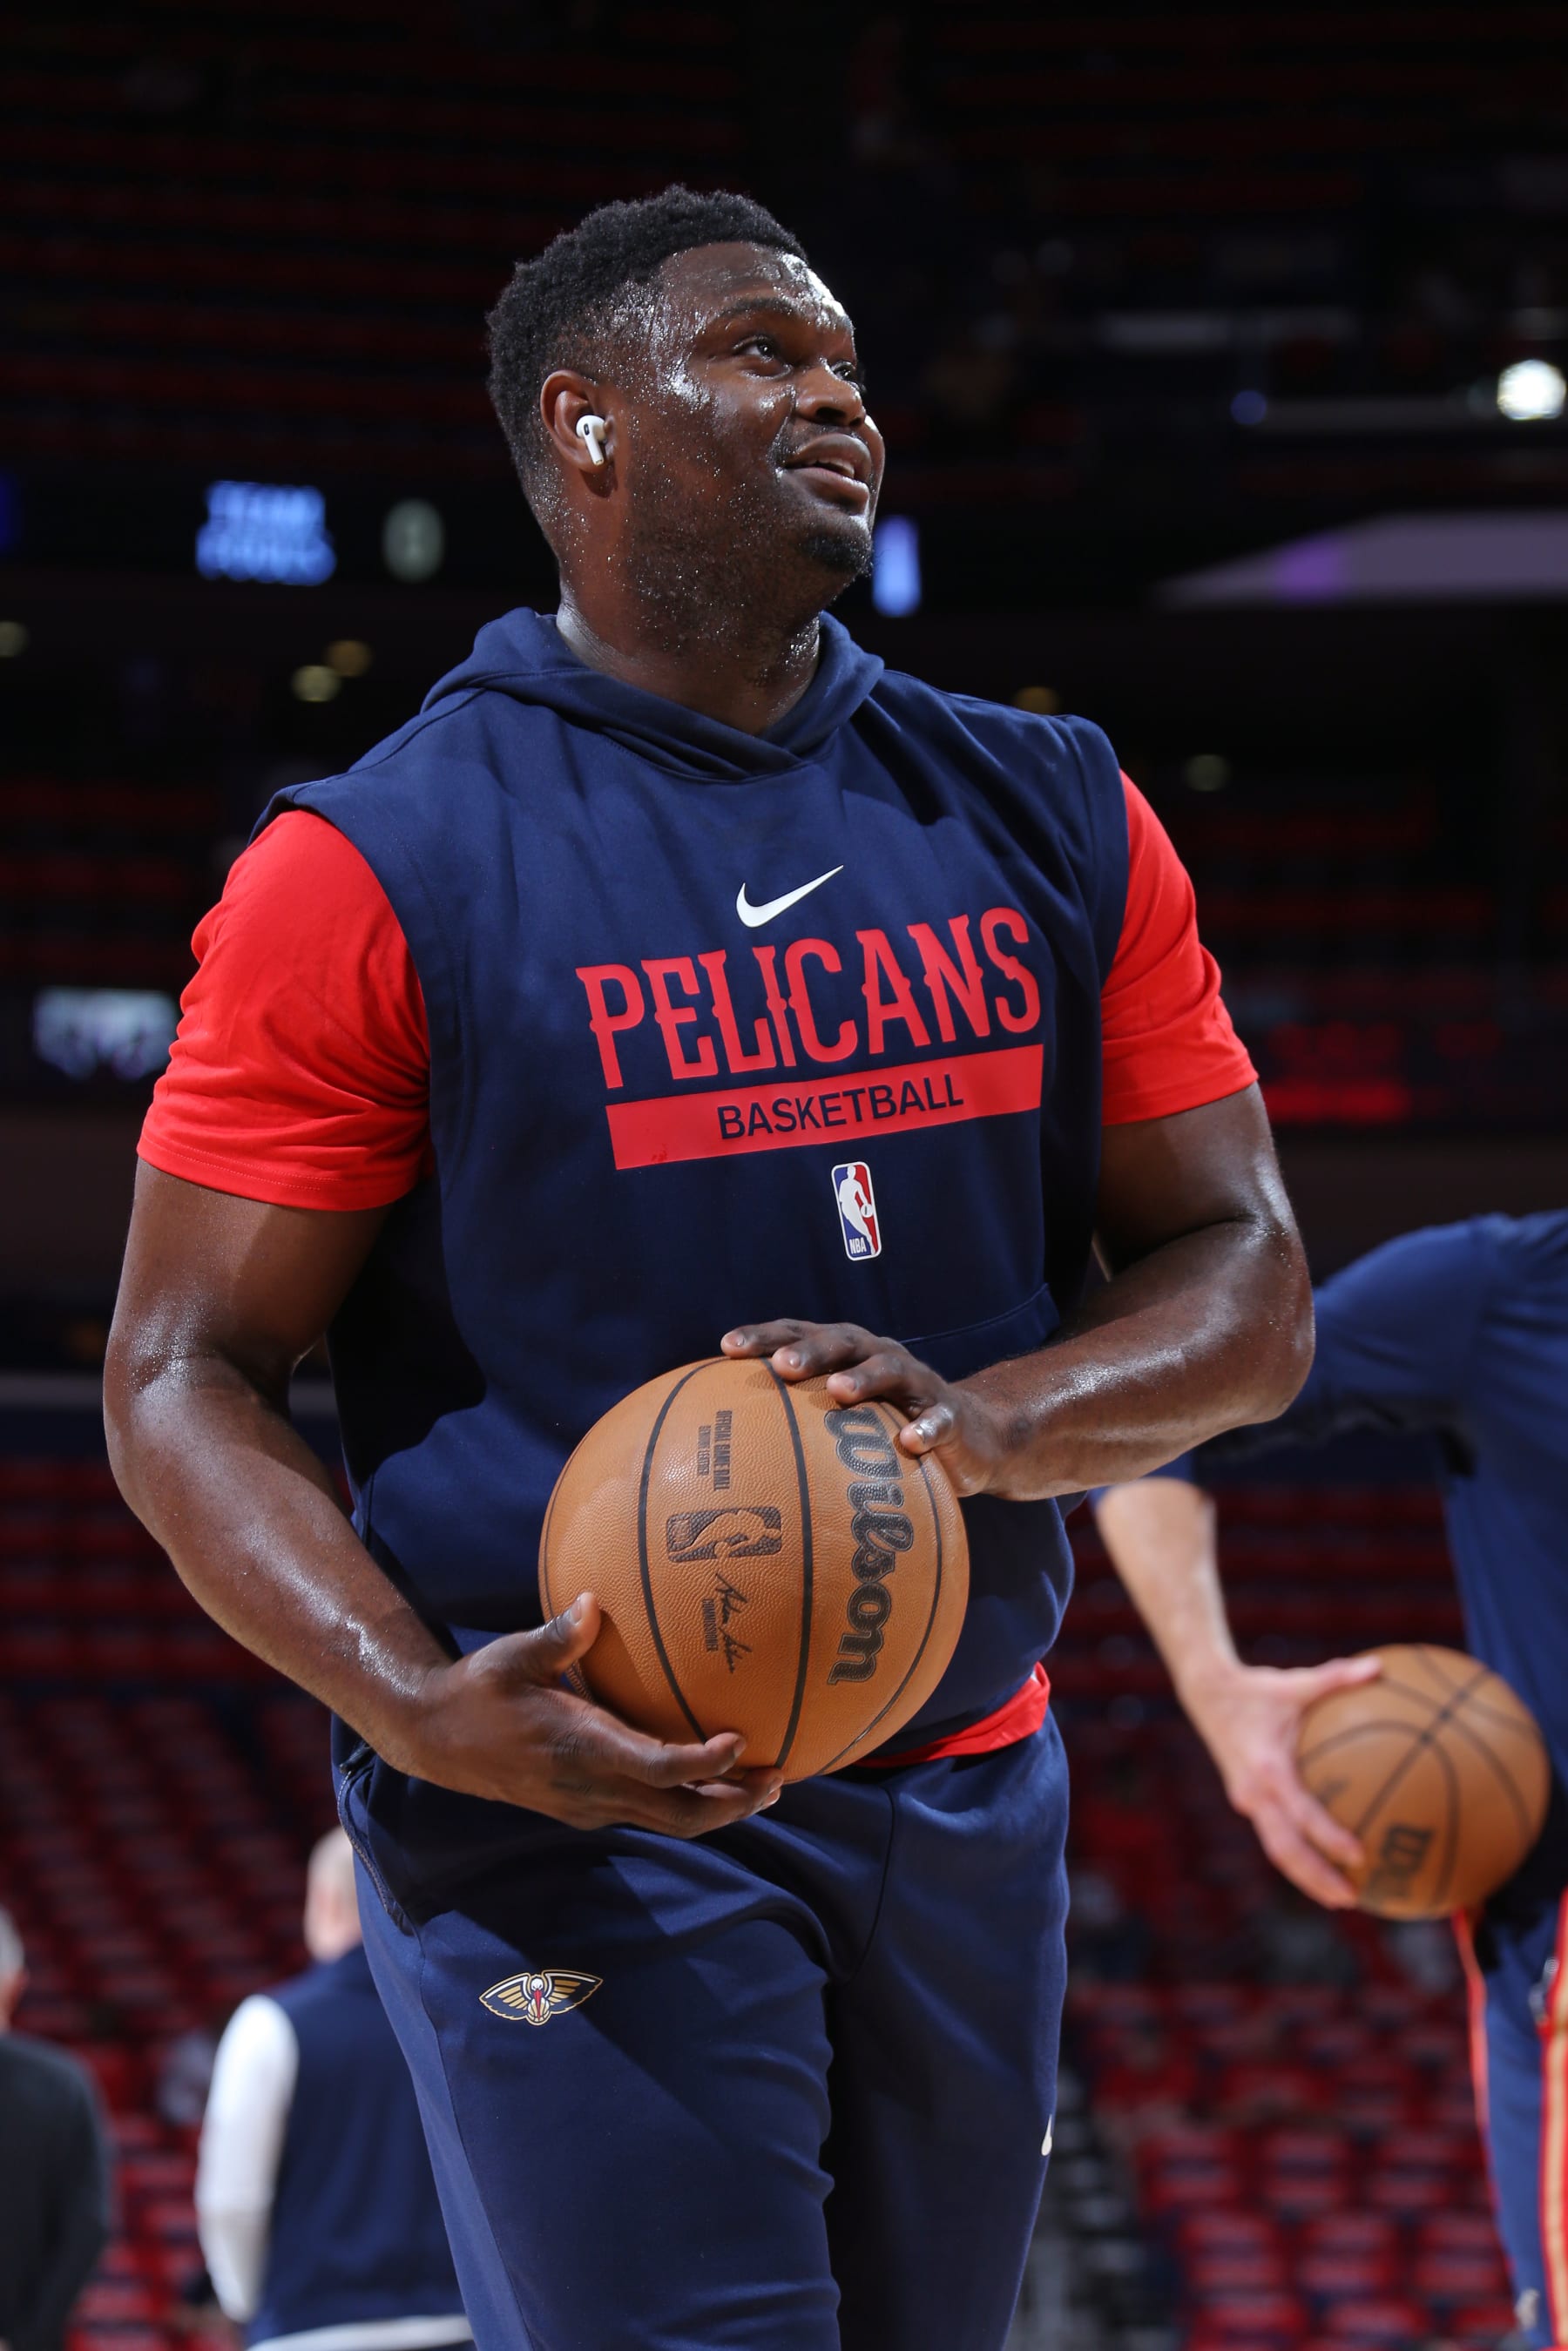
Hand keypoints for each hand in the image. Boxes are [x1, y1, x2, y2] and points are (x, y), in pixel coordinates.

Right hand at [401, 1596, 781, 1835]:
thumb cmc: (478, 1690)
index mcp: (581, 1750)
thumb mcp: (512, 1656)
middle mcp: (592, 1789)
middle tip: (780, 1774)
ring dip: (719, 1809)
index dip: (703, 1764)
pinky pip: (650, 1814)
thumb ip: (558, 1636)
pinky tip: (711, 1778)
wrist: (437, 1741)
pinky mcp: (586, 1809)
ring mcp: (590, 1806)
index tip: (741, 1741)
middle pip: (680, 1815)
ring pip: (669, 1823)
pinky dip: (688, 1803)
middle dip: (735, 1803)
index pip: (656, 1769)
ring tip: (765, 1783)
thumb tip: (594, 1601)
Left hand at [721, 1318, 1009, 1496]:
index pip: (799, 1335)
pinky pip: (939, 1420)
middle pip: (842, 1342)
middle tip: (780, 1367)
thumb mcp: (843, 1418)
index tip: (726, 1348)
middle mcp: (880, 1357)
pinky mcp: (949, 1417)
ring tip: (839, 1391)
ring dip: (865, 1378)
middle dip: (811, 1350)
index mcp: (847, 1353)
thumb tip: (728, 1446)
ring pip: (891, 1370)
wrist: (971, 1438)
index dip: (764, 1336)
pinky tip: (910, 1443)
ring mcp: (918, 1384)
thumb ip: (796, 1420)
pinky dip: (926, 1428)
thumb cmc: (887, 1426)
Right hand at [1186, 1653, 1381, 1907]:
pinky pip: (1275, 1835)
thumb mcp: (1296, 1682)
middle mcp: (1254, 1792)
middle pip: (1283, 1849)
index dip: (1327, 1837)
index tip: (1360, 1855)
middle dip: (1316, 1878)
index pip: (1300, 1812)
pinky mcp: (1247, 1803)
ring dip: (1306, 1876)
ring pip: (1276, 1849)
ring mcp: (1247, 1801)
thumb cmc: (1259, 1689)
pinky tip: (1327, 1864)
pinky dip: (1299, 1856)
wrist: (1206, 1696)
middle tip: (1352, 1898)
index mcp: (1267, 1768)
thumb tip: (1381, 1668)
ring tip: (1343, 1896)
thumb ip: (1337, 1677)